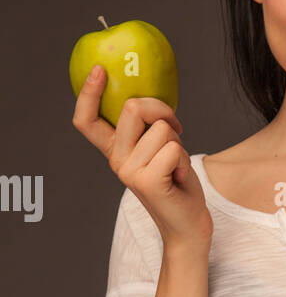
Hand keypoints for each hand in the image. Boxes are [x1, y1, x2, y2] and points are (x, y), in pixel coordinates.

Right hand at [73, 66, 212, 252]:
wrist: (187, 226)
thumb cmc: (178, 183)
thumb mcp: (158, 150)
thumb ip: (148, 129)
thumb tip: (152, 97)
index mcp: (114, 151)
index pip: (86, 121)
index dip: (88, 93)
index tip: (99, 70)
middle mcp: (116, 160)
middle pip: (132, 108)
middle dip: (162, 110)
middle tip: (176, 130)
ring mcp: (129, 172)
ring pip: (161, 128)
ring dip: (179, 143)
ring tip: (177, 166)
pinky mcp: (147, 181)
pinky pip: (174, 149)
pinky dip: (186, 160)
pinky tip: (180, 179)